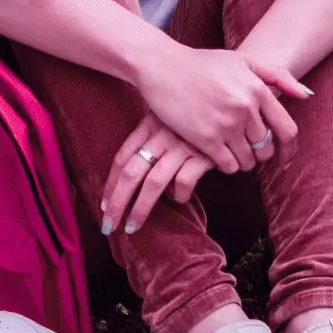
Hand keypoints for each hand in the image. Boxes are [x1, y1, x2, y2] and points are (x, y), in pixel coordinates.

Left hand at [102, 115, 214, 236]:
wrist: (228, 105)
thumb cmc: (197, 116)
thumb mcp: (169, 119)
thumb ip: (152, 139)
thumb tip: (134, 175)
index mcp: (149, 125)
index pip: (122, 158)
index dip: (110, 184)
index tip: (104, 205)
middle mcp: (161, 135)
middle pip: (130, 173)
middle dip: (116, 203)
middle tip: (108, 226)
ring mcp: (181, 145)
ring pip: (153, 183)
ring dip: (140, 209)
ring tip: (132, 226)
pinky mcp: (203, 154)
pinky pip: (184, 181)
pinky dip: (178, 195)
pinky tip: (179, 198)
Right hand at [132, 42, 304, 172]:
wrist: (162, 66)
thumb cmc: (202, 63)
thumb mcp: (243, 60)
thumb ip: (277, 75)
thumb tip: (305, 96)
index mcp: (257, 88)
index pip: (287, 130)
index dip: (288, 149)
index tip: (284, 159)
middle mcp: (244, 107)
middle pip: (265, 148)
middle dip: (260, 154)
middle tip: (248, 151)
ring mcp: (225, 124)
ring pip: (247, 160)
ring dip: (242, 162)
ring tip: (231, 152)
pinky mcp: (205, 138)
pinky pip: (227, 165)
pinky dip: (225, 165)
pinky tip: (217, 155)